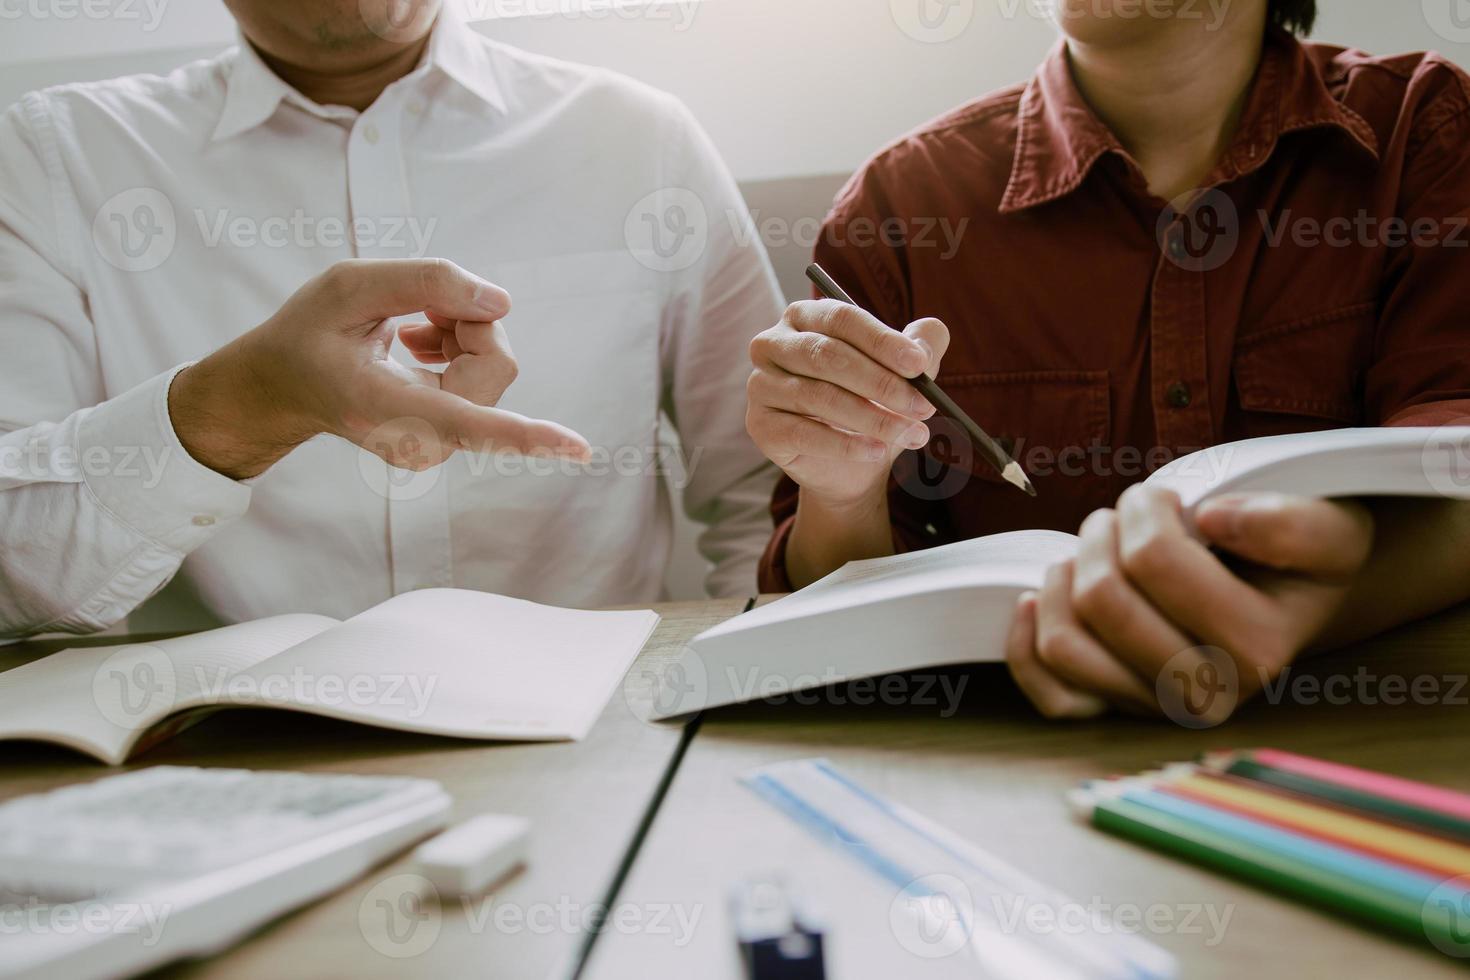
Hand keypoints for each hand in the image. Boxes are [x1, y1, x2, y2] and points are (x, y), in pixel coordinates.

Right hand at [170, 258, 590, 479]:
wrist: (284, 386)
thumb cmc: (309, 335)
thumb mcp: (349, 286)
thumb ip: (426, 283)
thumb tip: (502, 301)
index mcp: (390, 410)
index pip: (471, 424)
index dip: (529, 436)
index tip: (579, 451)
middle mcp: (423, 440)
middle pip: (496, 362)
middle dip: (468, 320)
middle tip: (416, 309)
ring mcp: (440, 444)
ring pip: (495, 366)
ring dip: (463, 331)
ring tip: (410, 327)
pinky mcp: (452, 436)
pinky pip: (487, 376)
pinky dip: (462, 346)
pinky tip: (419, 340)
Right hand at [746, 300, 948, 507]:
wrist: (849, 465)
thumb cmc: (872, 404)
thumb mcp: (903, 372)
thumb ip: (921, 346)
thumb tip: (924, 346)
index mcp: (805, 316)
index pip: (842, 319)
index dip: (882, 341)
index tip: (918, 364)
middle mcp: (773, 344)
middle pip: (827, 356)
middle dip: (881, 383)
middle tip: (922, 405)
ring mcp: (760, 385)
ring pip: (818, 397)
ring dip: (872, 418)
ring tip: (911, 434)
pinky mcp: (760, 425)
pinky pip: (803, 433)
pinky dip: (845, 445)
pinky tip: (876, 451)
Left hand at [1004, 487, 1374, 724]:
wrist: (1293, 600)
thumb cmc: (1297, 558)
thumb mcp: (1327, 529)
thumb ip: (1288, 523)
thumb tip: (1214, 521)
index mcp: (1255, 647)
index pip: (1153, 559)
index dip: (1145, 506)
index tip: (1164, 496)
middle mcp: (1205, 694)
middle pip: (1100, 598)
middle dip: (1101, 535)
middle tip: (1123, 516)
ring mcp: (1153, 707)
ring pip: (1064, 643)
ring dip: (1063, 577)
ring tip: (1094, 549)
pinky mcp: (1113, 710)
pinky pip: (1049, 695)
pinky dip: (1028, 643)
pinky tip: (1037, 597)